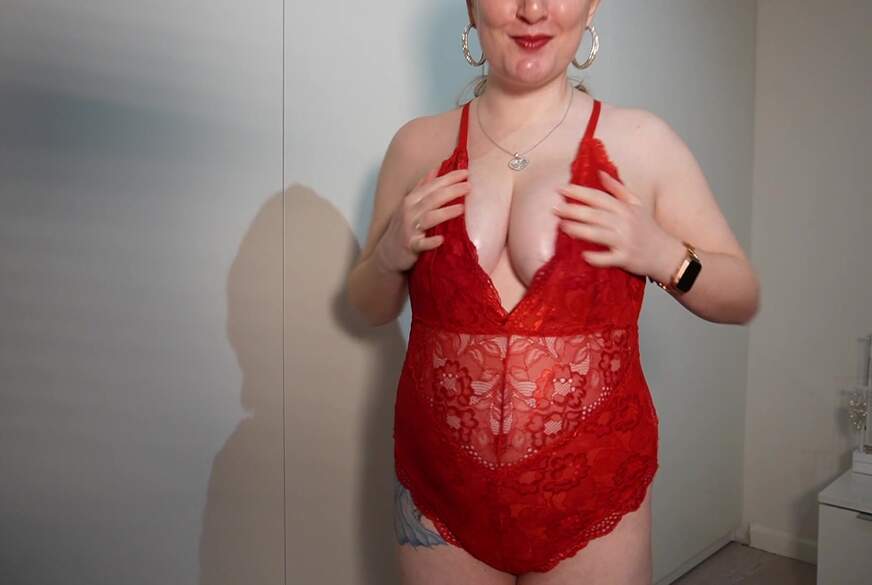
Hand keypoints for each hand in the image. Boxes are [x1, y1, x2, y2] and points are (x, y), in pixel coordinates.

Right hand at [375, 166, 468, 272]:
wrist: (387, 253)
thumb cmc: (402, 227)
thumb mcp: (409, 204)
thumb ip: (423, 187)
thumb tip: (436, 169)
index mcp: (411, 200)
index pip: (432, 185)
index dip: (448, 178)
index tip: (465, 173)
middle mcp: (409, 212)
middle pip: (433, 198)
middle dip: (451, 191)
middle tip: (468, 186)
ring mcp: (410, 229)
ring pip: (429, 218)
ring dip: (445, 213)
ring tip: (462, 208)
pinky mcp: (410, 246)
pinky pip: (421, 244)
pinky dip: (430, 242)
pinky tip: (441, 239)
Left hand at [553, 169, 678, 277]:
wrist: (666, 253)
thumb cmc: (647, 228)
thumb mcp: (636, 204)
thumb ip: (617, 188)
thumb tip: (600, 172)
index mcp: (624, 208)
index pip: (599, 197)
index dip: (580, 192)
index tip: (562, 189)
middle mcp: (624, 223)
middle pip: (595, 214)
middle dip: (574, 210)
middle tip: (555, 208)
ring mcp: (624, 241)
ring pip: (599, 234)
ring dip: (580, 230)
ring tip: (563, 226)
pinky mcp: (625, 258)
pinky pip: (608, 258)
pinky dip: (597, 257)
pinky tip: (584, 255)